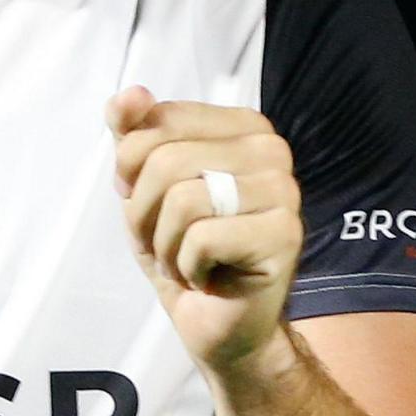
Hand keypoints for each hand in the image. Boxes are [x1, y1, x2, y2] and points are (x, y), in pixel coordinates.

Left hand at [105, 85, 302, 369]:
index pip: (156, 122)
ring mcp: (285, 190)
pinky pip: (202, 238)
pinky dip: (187, 266)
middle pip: (164, 161)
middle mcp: (271, 148)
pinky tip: (209, 276)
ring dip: (166, 243)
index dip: (130, 169)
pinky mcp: (285, 234)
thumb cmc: (182, 247)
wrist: (217, 321)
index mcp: (242, 126)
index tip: (149, 202)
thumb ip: (131, 133)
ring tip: (188, 259)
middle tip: (168, 241)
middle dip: (144, 213)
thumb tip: (130, 94)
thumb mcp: (142, 185)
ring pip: (181, 200)